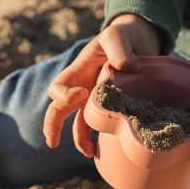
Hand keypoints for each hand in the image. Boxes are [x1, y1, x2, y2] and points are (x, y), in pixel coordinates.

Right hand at [43, 14, 161, 156]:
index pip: (59, 87)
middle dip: (53, 125)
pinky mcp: (107, 108)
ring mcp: (93, 100)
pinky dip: (95, 139)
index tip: (83, 94)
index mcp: (78, 71)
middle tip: (52, 142)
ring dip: (79, 139)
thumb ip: (119, 48)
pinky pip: (96, 126)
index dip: (65, 95)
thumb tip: (130, 68)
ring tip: (88, 152)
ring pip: (78, 123)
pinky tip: (100, 152)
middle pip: (58, 109)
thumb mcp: (117, 36)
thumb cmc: (122, 37)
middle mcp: (80, 88)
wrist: (136, 43)